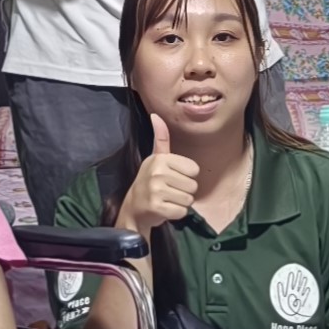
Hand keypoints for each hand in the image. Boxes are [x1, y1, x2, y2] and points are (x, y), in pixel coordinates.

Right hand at [115, 115, 198, 231]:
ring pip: (189, 199)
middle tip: (168, 191)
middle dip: (184, 191)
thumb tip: (156, 115)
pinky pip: (182, 212)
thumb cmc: (150, 181)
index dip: (186, 176)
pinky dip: (176, 213)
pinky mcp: (157, 207)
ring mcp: (156, 190)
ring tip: (167, 199)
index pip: (194, 169)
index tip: (172, 178)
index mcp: (160, 159)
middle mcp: (157, 173)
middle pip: (193, 186)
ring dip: (180, 203)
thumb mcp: (155, 158)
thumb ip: (161, 138)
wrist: (133, 207)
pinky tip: (165, 209)